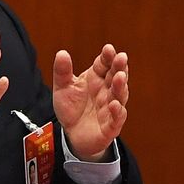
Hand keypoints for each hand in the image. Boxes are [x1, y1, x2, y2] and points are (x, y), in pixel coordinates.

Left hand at [51, 44, 127, 162]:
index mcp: (96, 78)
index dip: (107, 57)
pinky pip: (116, 119)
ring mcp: (110, 108)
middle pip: (115, 77)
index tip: (108, 49)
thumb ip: (62, 72)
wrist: (71, 134)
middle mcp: (106, 91)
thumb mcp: (62, 88)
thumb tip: (61, 53)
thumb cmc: (71, 108)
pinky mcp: (110, 126)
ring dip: (121, 86)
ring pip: (119, 96)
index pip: (104, 65)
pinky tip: (115, 105)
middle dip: (119, 67)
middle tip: (121, 57)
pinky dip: (117, 112)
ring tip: (120, 76)